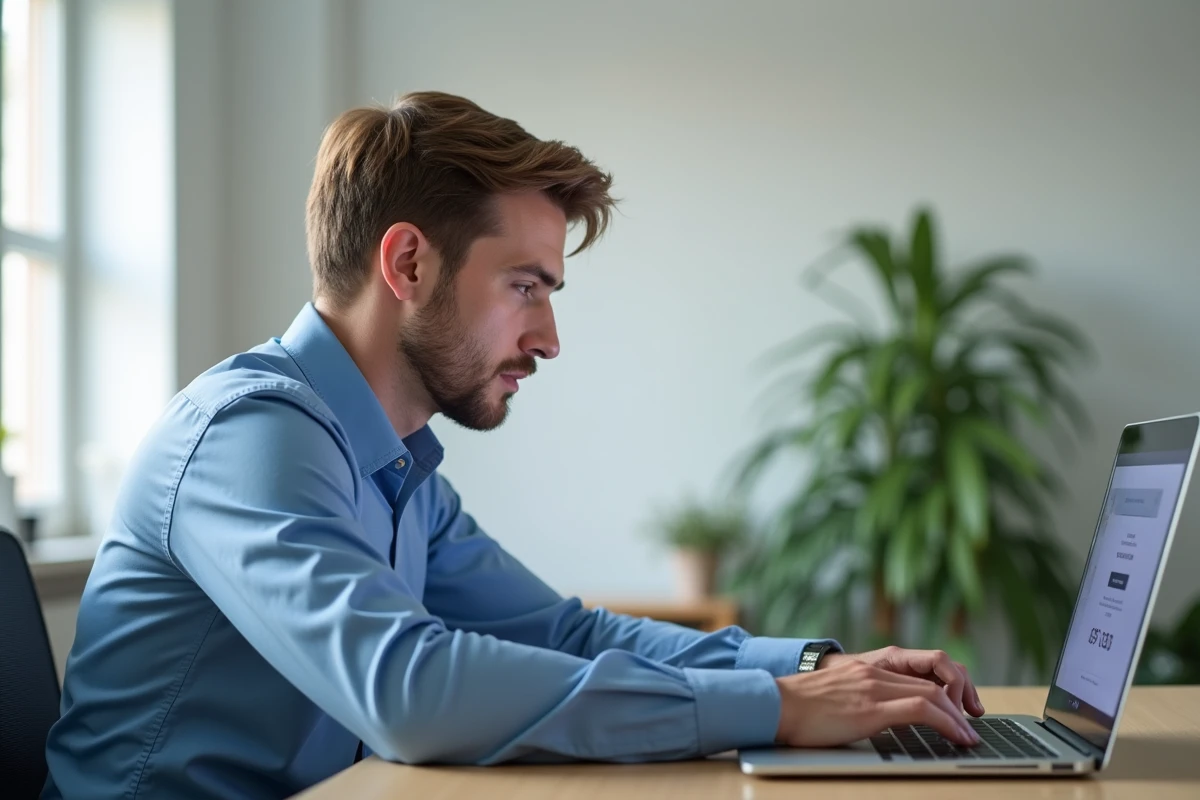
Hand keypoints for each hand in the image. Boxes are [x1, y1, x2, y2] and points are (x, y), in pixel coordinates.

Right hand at [774, 657, 981, 747]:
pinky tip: (957, 737)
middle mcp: (875, 672)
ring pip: (934, 693)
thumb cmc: (800, 709)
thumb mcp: (837, 695)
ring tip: (969, 737)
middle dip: (961, 704)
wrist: (775, 705)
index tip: (959, 711)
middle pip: (934, 681)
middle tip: (971, 727)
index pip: (921, 673)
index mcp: (868, 668)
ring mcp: (874, 687)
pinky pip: (922, 709)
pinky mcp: (871, 707)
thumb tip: (876, 717)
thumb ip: (860, 697)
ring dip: (958, 718)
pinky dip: (947, 723)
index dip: (948, 691)